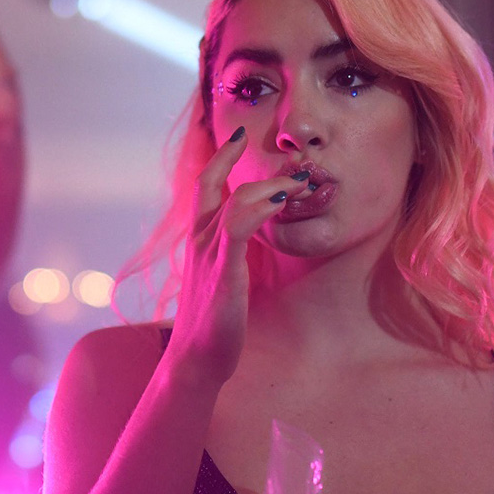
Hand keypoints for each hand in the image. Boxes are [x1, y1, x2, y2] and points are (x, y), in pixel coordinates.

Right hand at [164, 127, 309, 387]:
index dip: (220, 157)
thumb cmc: (213, 322)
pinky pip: (238, 228)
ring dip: (268, 185)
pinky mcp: (224, 272)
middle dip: (238, 160)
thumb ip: (231, 253)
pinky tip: (281, 201)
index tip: (238, 135)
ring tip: (298, 180)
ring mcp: (209, 255)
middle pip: (211, 183)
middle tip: (275, 150)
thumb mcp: (221, 277)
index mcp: (198, 240)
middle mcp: (199, 240)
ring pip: (234, 201)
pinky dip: (258, 208)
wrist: (195, 358)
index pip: (204, 186)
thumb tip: (250, 238)